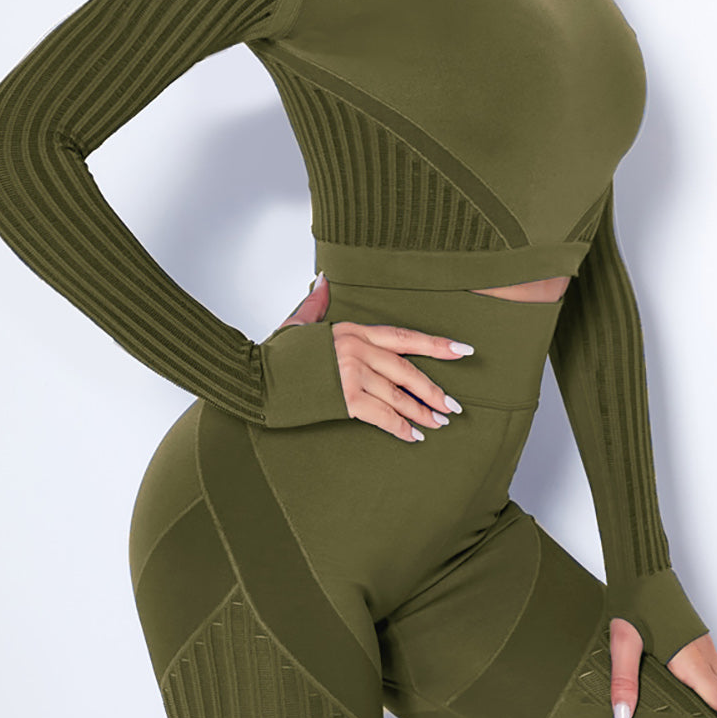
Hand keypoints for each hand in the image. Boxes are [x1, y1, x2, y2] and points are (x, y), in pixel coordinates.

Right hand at [276, 272, 469, 443]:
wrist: (253, 376)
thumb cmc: (276, 353)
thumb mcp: (298, 322)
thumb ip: (317, 302)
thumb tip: (325, 280)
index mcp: (352, 330)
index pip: (404, 337)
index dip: (437, 345)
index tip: (464, 351)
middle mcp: (357, 349)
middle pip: (407, 370)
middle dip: (434, 391)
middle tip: (454, 407)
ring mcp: (351, 374)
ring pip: (398, 396)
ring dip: (422, 413)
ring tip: (439, 423)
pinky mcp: (343, 398)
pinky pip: (382, 415)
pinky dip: (399, 428)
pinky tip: (413, 437)